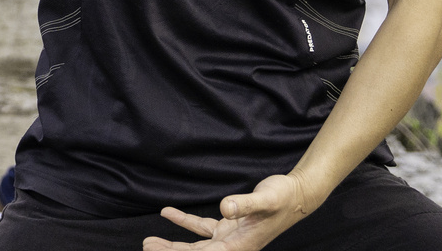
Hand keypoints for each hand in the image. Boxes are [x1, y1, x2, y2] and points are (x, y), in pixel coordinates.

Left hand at [144, 175, 312, 250]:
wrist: (296, 195)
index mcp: (239, 247)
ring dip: (173, 245)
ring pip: (196, 247)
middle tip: (146, 246)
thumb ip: (244, 204)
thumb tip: (225, 208)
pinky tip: (169, 213)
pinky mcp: (230, 226)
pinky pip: (203, 229)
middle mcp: (233, 247)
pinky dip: (185, 223)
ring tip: (149, 242)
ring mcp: (230, 237)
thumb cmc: (282, 198)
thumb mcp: (264, 199)